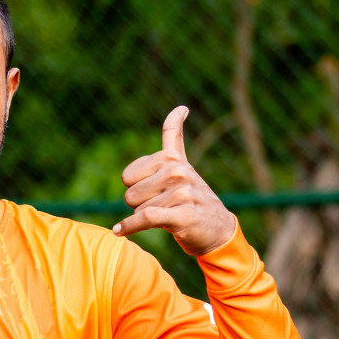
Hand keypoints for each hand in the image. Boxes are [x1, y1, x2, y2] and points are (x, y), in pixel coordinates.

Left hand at [113, 106, 235, 255]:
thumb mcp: (183, 166)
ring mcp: (182, 192)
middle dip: (140, 205)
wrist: (219, 230)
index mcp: (173, 159)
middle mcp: (178, 171)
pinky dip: (129, 226)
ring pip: (138, 209)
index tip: (150, 190)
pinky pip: (145, 217)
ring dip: (146, 218)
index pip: (128, 175)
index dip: (133, 188)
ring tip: (168, 216)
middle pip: (130, 194)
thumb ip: (174, 139)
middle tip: (163, 207)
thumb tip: (180, 108)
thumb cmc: (194, 198)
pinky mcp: (182, 214)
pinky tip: (119, 230)